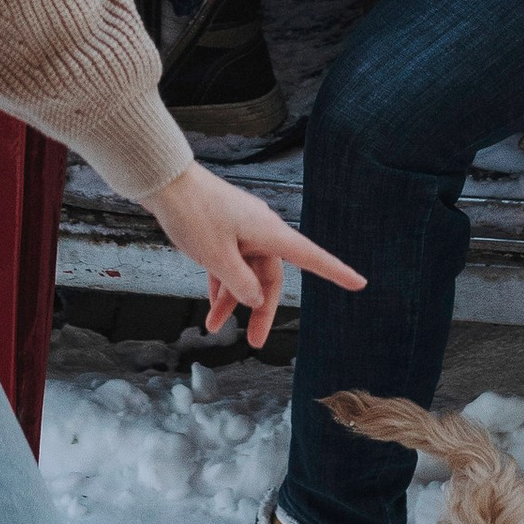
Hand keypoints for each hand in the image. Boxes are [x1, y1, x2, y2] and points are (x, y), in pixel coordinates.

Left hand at [147, 162, 366, 351]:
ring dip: (232, 300)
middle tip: (252, 342)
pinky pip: (231, 261)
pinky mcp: (225, 229)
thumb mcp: (217, 257)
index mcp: (270, 233)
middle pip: (271, 277)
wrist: (164, 182)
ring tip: (213, 328)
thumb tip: (257, 300)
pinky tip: (210, 304)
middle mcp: (262, 230)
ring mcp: (242, 229)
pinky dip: (222, 282)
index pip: (312, 257)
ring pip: (246, 272)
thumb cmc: (193, 215)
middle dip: (260, 310)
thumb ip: (241, 284)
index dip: (337, 272)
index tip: (360, 284)